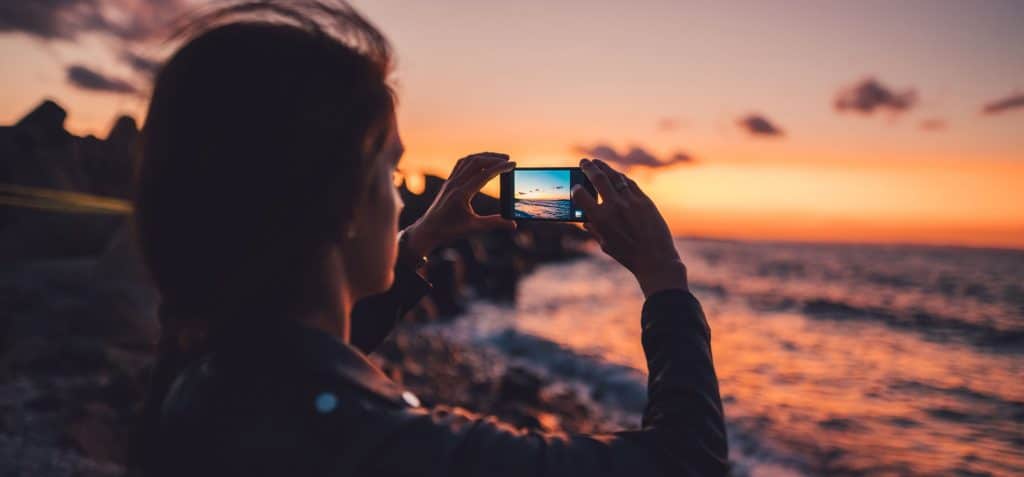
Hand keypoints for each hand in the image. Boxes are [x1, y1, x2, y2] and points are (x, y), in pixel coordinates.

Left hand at [403, 152, 516, 255]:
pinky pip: (461, 165)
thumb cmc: (448, 231)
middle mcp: (454, 184)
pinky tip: (481, 163)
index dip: (500, 168)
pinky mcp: (448, 183)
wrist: (427, 231)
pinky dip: (473, 160)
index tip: (513, 164)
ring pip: (468, 160)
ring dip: (483, 156)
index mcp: (461, 194)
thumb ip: (493, 223)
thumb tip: (513, 224)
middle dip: (494, 158)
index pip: (484, 175)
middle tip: (508, 159)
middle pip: (476, 162)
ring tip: (498, 158)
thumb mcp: (473, 228)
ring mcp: (450, 182)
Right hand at [572, 158, 687, 297]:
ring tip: (597, 163)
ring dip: (604, 167)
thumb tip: (585, 222)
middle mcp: (615, 206)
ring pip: (615, 176)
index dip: (575, 189)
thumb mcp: (605, 245)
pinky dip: (620, 177)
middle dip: (588, 167)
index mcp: (600, 219)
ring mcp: (631, 201)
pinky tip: (616, 175)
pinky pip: (630, 183)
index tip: (575, 187)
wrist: (656, 259)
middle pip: (598, 178)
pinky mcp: (645, 200)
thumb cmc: (628, 255)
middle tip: (583, 162)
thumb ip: (594, 230)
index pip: (581, 195)